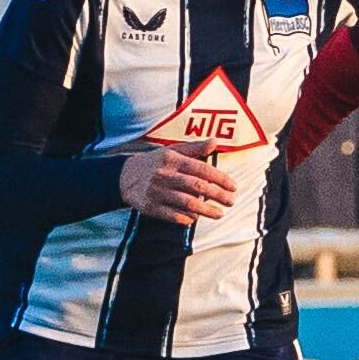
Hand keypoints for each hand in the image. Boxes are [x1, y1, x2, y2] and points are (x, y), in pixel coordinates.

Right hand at [118, 145, 237, 223]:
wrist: (125, 176)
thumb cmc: (156, 163)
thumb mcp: (173, 151)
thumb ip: (195, 148)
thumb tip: (215, 141)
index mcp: (173, 160)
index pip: (202, 169)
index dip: (220, 178)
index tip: (233, 186)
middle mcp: (165, 175)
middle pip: (197, 187)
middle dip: (218, 195)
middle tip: (231, 201)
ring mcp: (157, 192)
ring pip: (187, 203)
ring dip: (206, 210)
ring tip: (219, 213)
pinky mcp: (151, 207)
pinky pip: (173, 215)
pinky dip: (187, 218)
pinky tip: (196, 218)